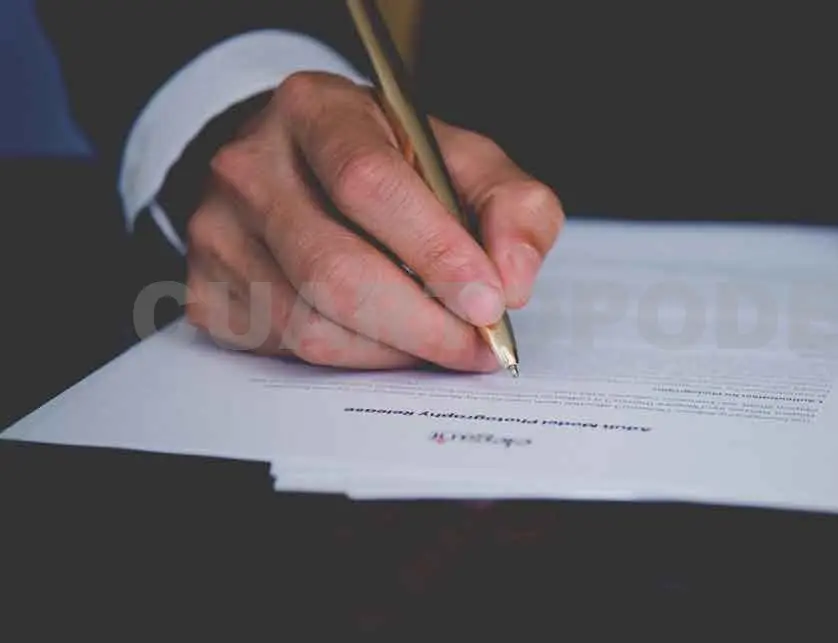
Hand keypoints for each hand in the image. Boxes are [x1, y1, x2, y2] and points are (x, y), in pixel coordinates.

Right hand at [184, 71, 563, 369]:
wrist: (302, 168)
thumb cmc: (394, 165)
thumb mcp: (464, 161)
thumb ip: (513, 207)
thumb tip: (514, 281)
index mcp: (317, 111)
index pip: (369, 184)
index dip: (435, 252)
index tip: (490, 300)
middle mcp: (251, 167)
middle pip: (334, 269)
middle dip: (422, 324)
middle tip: (478, 345)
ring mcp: (218, 233)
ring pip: (312, 325)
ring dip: (394, 351)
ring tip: (443, 343)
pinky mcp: (207, 293)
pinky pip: (290, 352)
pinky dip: (356, 362)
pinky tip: (391, 343)